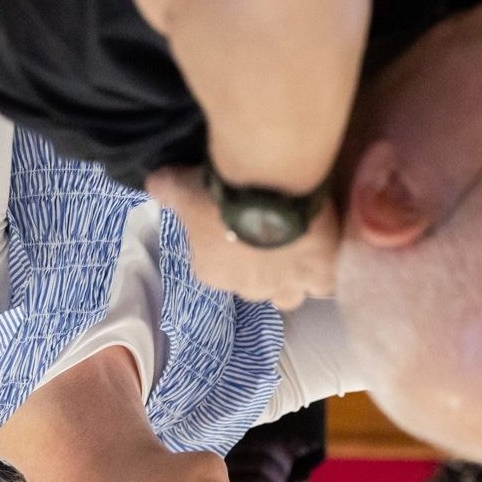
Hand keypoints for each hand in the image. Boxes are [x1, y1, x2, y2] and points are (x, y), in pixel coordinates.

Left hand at [145, 165, 338, 309]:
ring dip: (291, 280)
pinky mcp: (318, 275)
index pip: (215, 268)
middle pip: (254, 288)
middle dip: (258, 269)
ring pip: (289, 297)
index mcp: (211, 272)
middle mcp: (247, 289)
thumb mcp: (179, 186)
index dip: (225, 248)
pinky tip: (328, 255)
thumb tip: (153, 185)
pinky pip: (324, 285)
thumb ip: (165, 189)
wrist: (265, 186)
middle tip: (267, 236)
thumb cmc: (216, 190)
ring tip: (299, 251)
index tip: (232, 224)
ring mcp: (285, 285)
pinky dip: (325, 273)